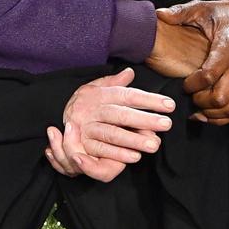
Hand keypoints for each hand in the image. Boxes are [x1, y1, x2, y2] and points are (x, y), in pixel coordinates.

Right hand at [45, 67, 174, 182]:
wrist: (59, 118)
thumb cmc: (84, 103)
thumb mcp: (95, 88)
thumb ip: (114, 82)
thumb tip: (130, 72)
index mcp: (99, 94)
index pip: (127, 95)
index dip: (148, 100)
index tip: (169, 105)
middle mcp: (93, 110)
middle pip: (121, 114)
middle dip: (145, 119)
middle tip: (167, 124)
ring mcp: (86, 127)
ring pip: (112, 133)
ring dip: (134, 140)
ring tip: (154, 144)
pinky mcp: (82, 144)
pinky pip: (101, 150)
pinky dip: (118, 154)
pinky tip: (135, 156)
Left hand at [155, 0, 228, 124]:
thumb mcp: (204, 8)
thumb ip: (180, 13)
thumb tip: (159, 15)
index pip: (209, 75)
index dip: (192, 84)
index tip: (183, 84)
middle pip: (221, 96)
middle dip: (201, 101)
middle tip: (189, 96)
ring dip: (213, 113)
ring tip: (198, 107)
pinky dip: (225, 115)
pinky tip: (210, 111)